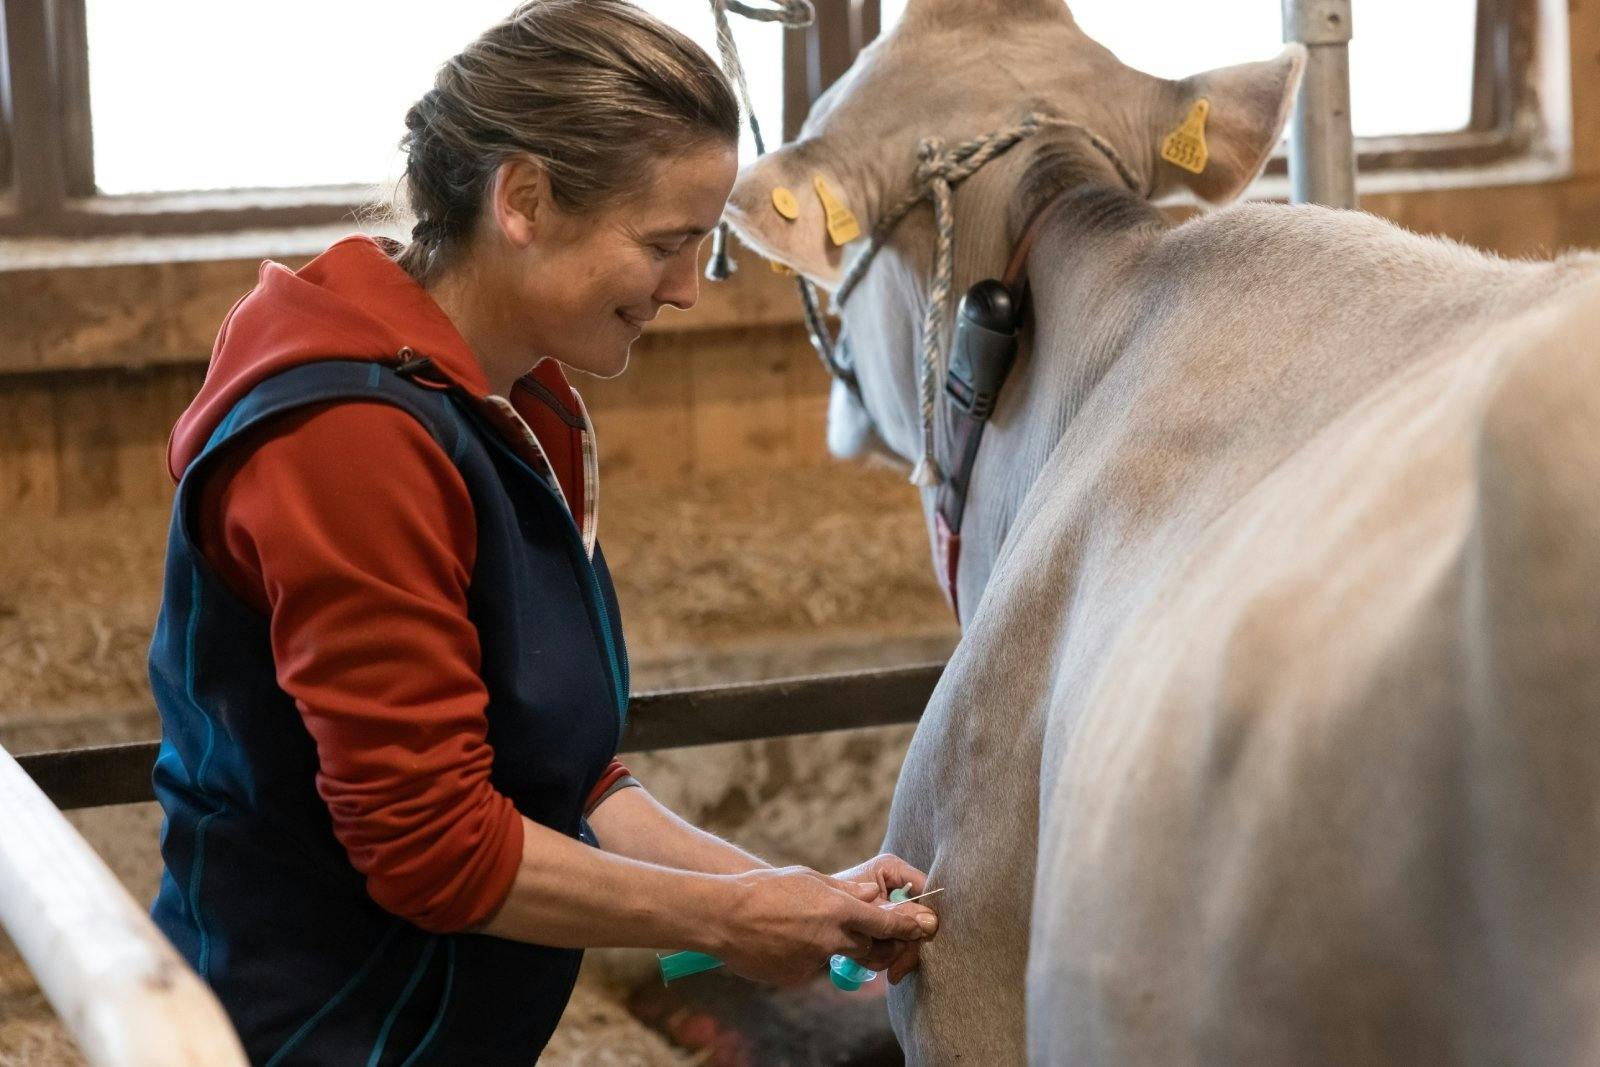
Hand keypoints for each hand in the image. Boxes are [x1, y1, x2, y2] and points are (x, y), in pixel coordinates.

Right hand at [711, 865, 928, 986]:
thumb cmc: (764, 890)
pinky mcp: (797, 978)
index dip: (909, 926)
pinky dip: (804, 955)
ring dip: (830, 944)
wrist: (723, 917)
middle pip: (868, 945)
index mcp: (836, 909)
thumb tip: (872, 894)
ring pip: (836, 956)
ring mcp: (814, 962)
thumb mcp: (808, 878)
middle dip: (869, 938)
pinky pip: (811, 967)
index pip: (885, 921)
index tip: (926, 927)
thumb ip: (844, 890)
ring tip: (800, 926)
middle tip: (856, 926)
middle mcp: (831, 938)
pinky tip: (781, 940)